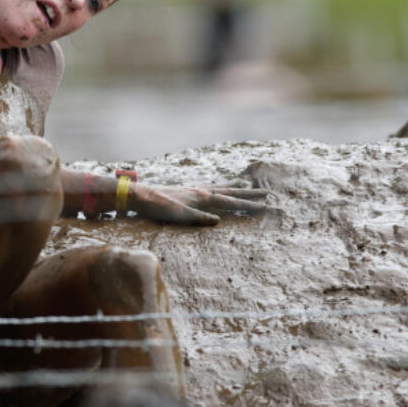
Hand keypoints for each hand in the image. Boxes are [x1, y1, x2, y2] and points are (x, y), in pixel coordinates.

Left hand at [128, 183, 268, 225]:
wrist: (141, 196)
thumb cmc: (158, 207)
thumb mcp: (179, 216)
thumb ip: (199, 218)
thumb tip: (219, 221)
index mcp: (202, 197)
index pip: (230, 201)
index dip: (247, 204)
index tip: (265, 206)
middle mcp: (201, 191)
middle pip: (230, 192)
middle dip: (248, 194)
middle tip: (266, 193)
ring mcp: (194, 189)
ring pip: (220, 187)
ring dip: (234, 188)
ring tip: (245, 186)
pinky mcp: (186, 191)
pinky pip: (209, 187)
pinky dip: (218, 187)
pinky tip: (216, 189)